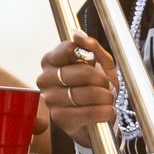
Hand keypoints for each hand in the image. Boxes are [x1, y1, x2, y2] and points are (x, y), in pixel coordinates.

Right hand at [36, 31, 117, 146]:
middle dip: (101, 79)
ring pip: (87, 94)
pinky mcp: (59, 119)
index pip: (68, 48)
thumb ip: (91, 46)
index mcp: (51, 61)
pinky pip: (88, 112)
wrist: (96, 115)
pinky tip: (107, 110)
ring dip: (105, 96)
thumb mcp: (100, 63)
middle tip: (106, 85)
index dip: (87, 55)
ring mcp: (50, 100)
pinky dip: (104, 111)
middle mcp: (45, 79)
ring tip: (107, 98)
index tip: (94, 63)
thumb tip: (77, 35)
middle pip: (81, 72)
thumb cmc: (95, 86)